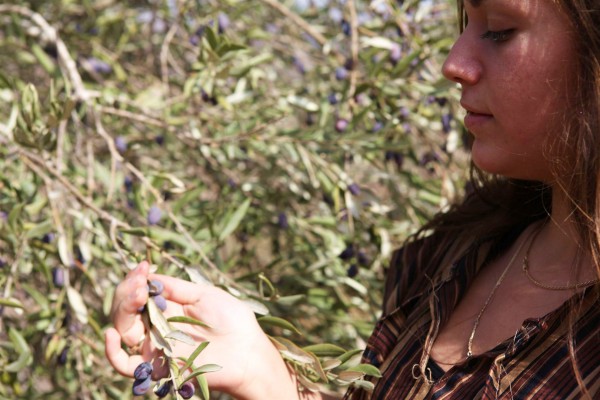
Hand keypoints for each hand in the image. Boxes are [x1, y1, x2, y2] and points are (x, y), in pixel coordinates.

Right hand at [104, 261, 300, 398]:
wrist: (248, 351)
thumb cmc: (232, 321)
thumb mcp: (204, 295)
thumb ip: (175, 287)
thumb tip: (149, 274)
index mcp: (167, 307)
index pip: (138, 292)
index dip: (135, 279)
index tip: (143, 267)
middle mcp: (156, 326)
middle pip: (125, 310)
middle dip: (127, 291)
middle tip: (140, 283)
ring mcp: (155, 346)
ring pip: (122, 330)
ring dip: (122, 310)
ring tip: (137, 296)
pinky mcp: (157, 366)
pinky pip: (125, 365)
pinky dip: (111, 352)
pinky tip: (112, 334)